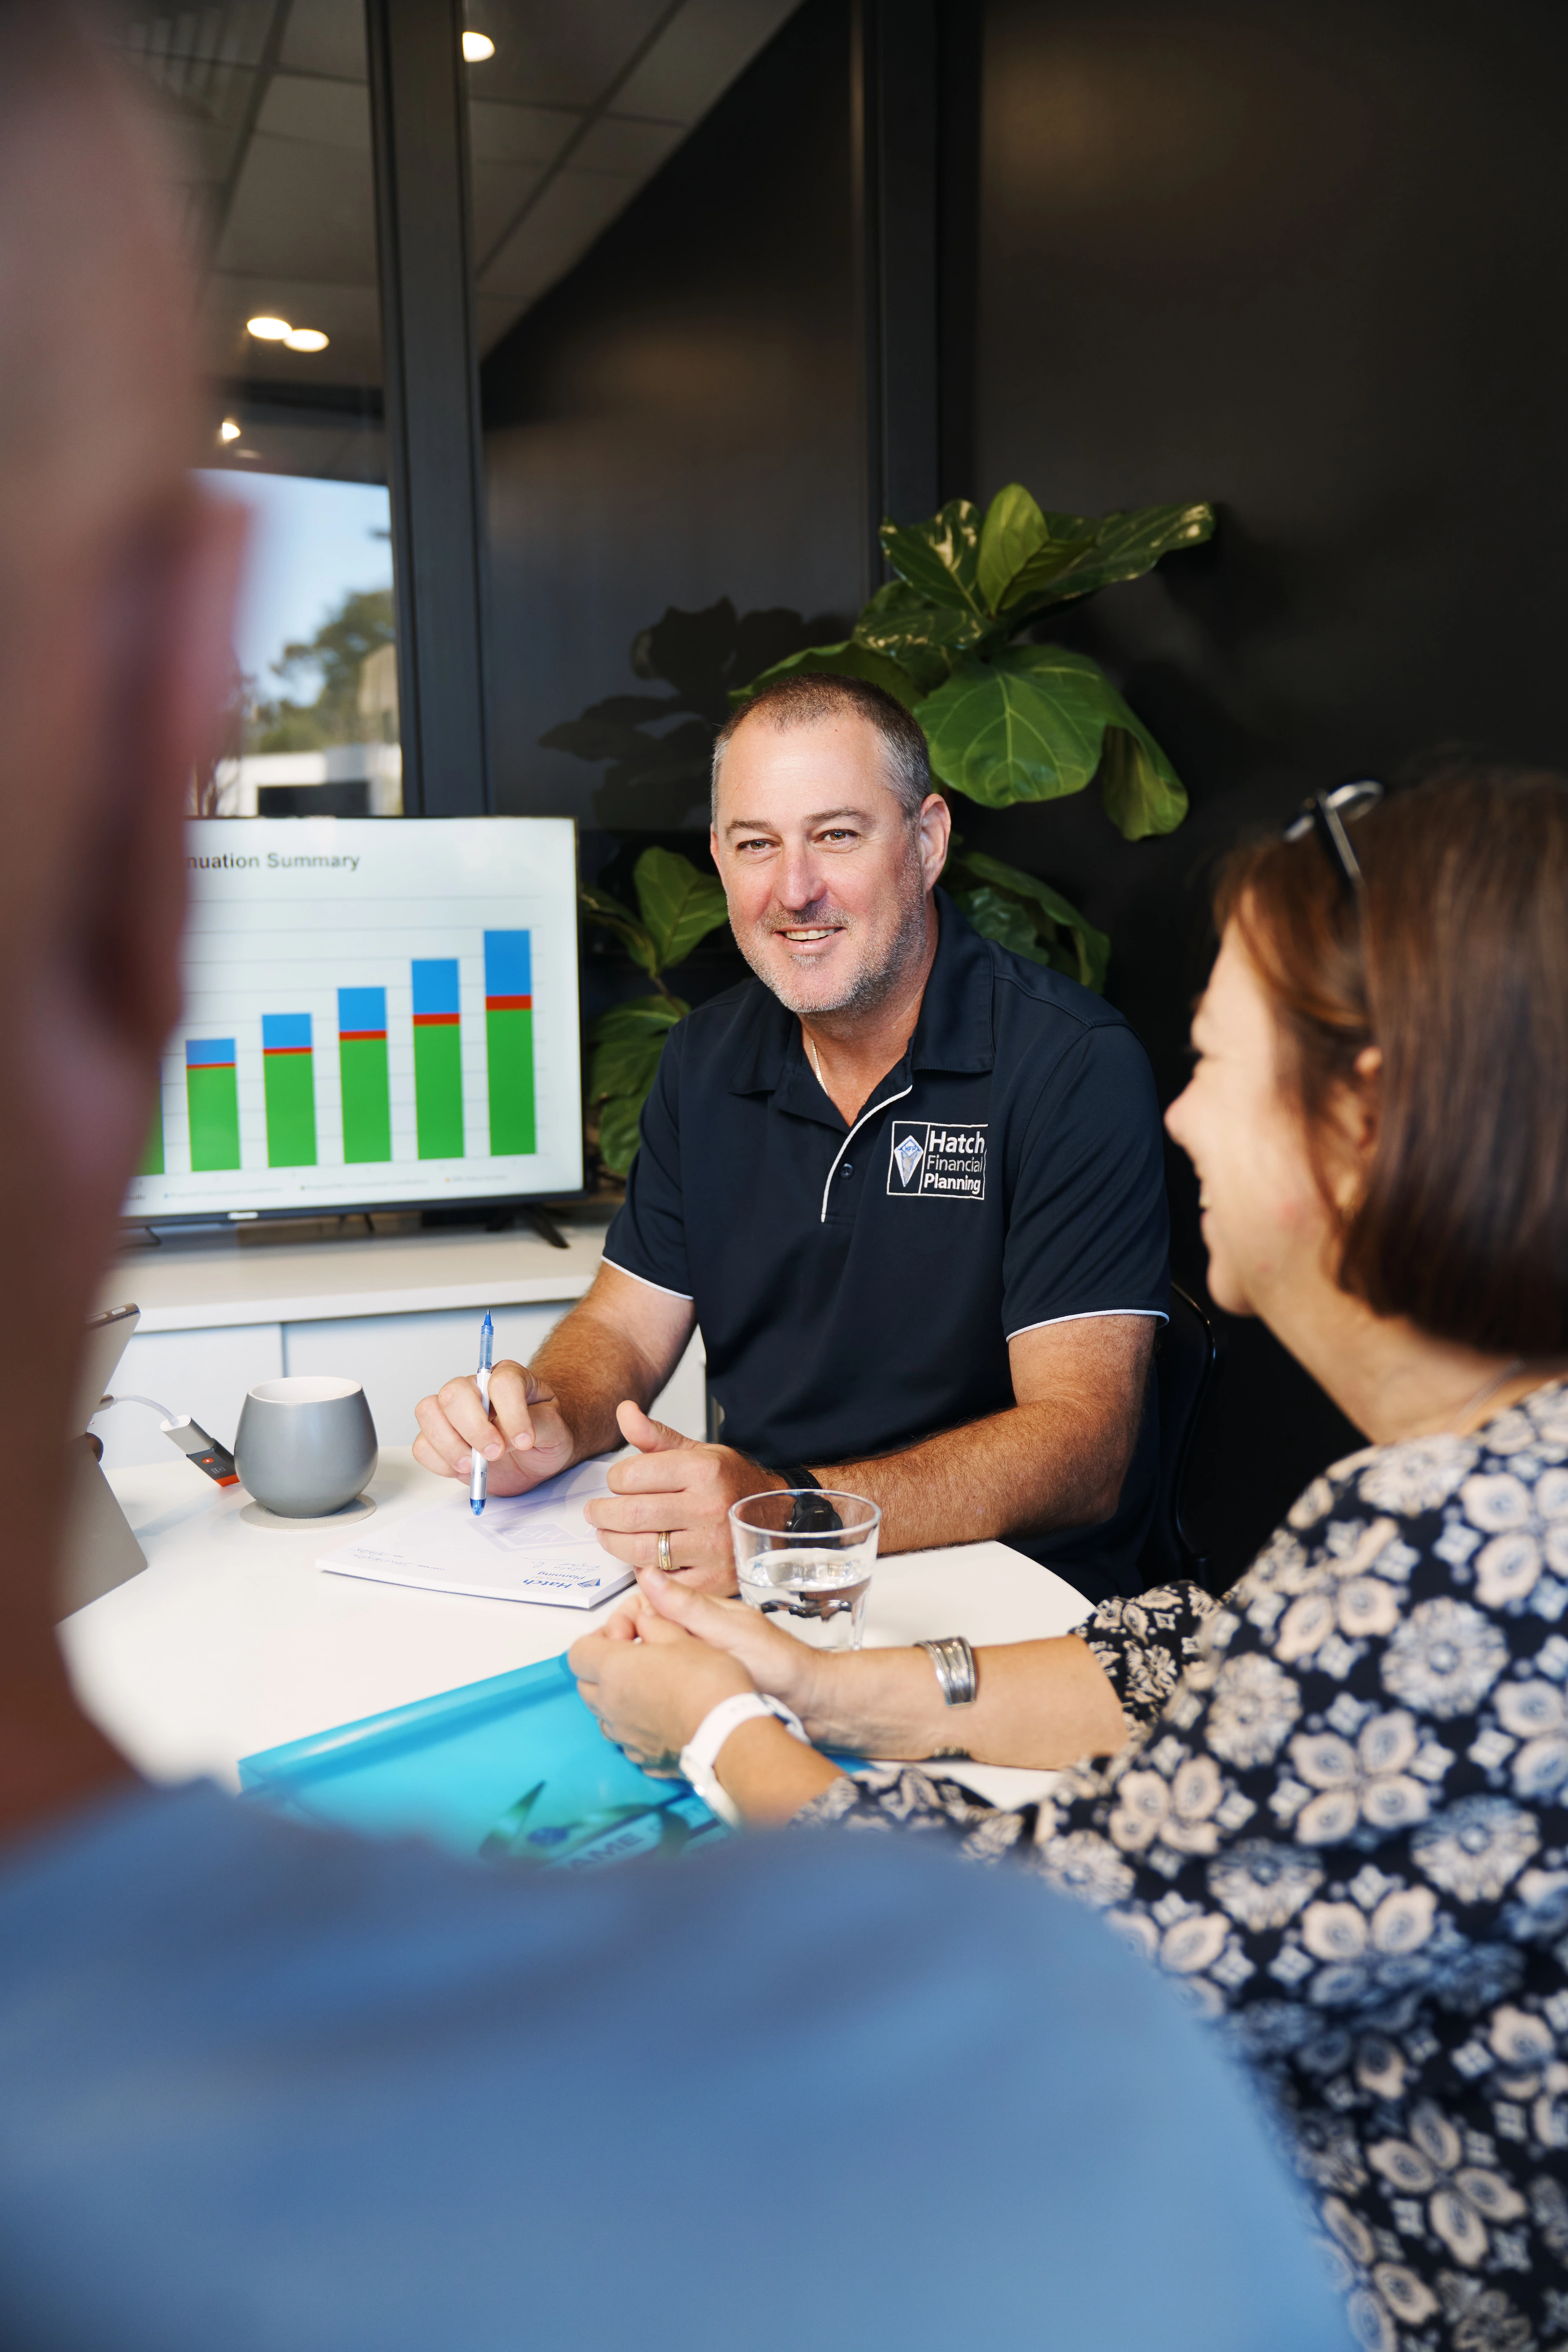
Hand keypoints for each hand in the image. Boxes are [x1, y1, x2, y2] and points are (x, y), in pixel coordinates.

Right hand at [412, 1358, 576, 1493]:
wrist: (535, 1455)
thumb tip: (508, 1436)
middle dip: (474, 1428)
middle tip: (495, 1454)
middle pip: (455, 1393)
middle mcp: (476, 1389)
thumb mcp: (556, 1430)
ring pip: (428, 1412)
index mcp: (509, 1378)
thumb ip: (537, 1426)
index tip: (524, 1441)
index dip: (512, 1412)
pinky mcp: (440, 1438)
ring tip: (473, 1465)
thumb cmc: (544, 1434)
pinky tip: (462, 1470)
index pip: (502, 1382)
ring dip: (449, 1444)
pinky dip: (438, 1462)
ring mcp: (453, 1412)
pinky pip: (422, 1445)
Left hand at [568, 1596, 753, 1770]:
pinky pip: (626, 1738)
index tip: (621, 1636)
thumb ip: (656, 1625)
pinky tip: (661, 1717)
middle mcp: (609, 1705)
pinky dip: (636, 1726)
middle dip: (603, 1669)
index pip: (578, 1653)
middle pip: (586, 1684)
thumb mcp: (684, 1638)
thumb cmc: (707, 1684)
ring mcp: (623, 1735)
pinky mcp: (640, 1756)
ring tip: (649, 1688)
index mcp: (613, 1670)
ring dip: (617, 1699)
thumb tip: (645, 1619)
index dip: (596, 1640)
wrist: (727, 1735)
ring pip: (604, 1714)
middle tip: (635, 1658)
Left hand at [583, 1402, 782, 1591]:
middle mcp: (709, 1508)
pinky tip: (639, 1557)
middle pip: (633, 1514)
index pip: (635, 1475)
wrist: (776, 1518)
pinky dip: (642, 1570)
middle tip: (595, 1513)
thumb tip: (624, 1411)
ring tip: (608, 1535)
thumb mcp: (698, 1452)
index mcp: (704, 1471)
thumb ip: (656, 1436)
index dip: (614, 1479)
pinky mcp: (711, 1578)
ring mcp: (711, 1547)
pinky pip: (661, 1579)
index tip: (614, 1483)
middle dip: (603, 1514)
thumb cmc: (731, 1485)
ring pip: (641, 1550)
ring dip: (613, 1543)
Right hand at [631, 1563, 834, 1730]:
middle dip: (621, 1648)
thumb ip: (689, 1607)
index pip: (642, 1605)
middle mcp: (692, 1633)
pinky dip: (649, 1689)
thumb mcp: (732, 1632)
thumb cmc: (782, 1664)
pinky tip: (645, 1705)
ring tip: (624, 1690)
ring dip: (633, 1670)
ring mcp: (694, 1660)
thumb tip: (647, 1573)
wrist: (812, 1704)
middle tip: (614, 1673)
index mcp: (698, 1612)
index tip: (612, 1643)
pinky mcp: (698, 1686)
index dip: (621, 1622)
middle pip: (639, 1632)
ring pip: (647, 1659)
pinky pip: (662, 1682)